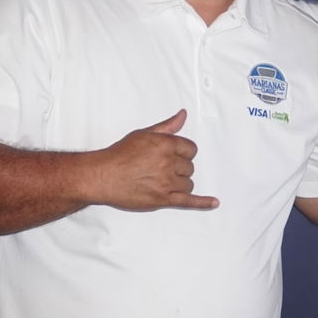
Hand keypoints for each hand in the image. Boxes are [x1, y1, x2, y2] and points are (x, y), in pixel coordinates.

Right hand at [85, 110, 218, 211]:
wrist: (102, 176)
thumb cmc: (119, 154)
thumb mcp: (143, 134)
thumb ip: (167, 126)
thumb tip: (183, 115)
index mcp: (166, 145)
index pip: (190, 149)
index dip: (183, 152)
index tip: (173, 156)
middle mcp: (169, 163)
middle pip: (189, 167)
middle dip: (179, 168)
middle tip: (160, 169)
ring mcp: (167, 183)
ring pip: (188, 184)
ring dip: (180, 183)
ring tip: (161, 181)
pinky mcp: (163, 199)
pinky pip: (188, 202)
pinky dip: (203, 203)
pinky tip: (214, 203)